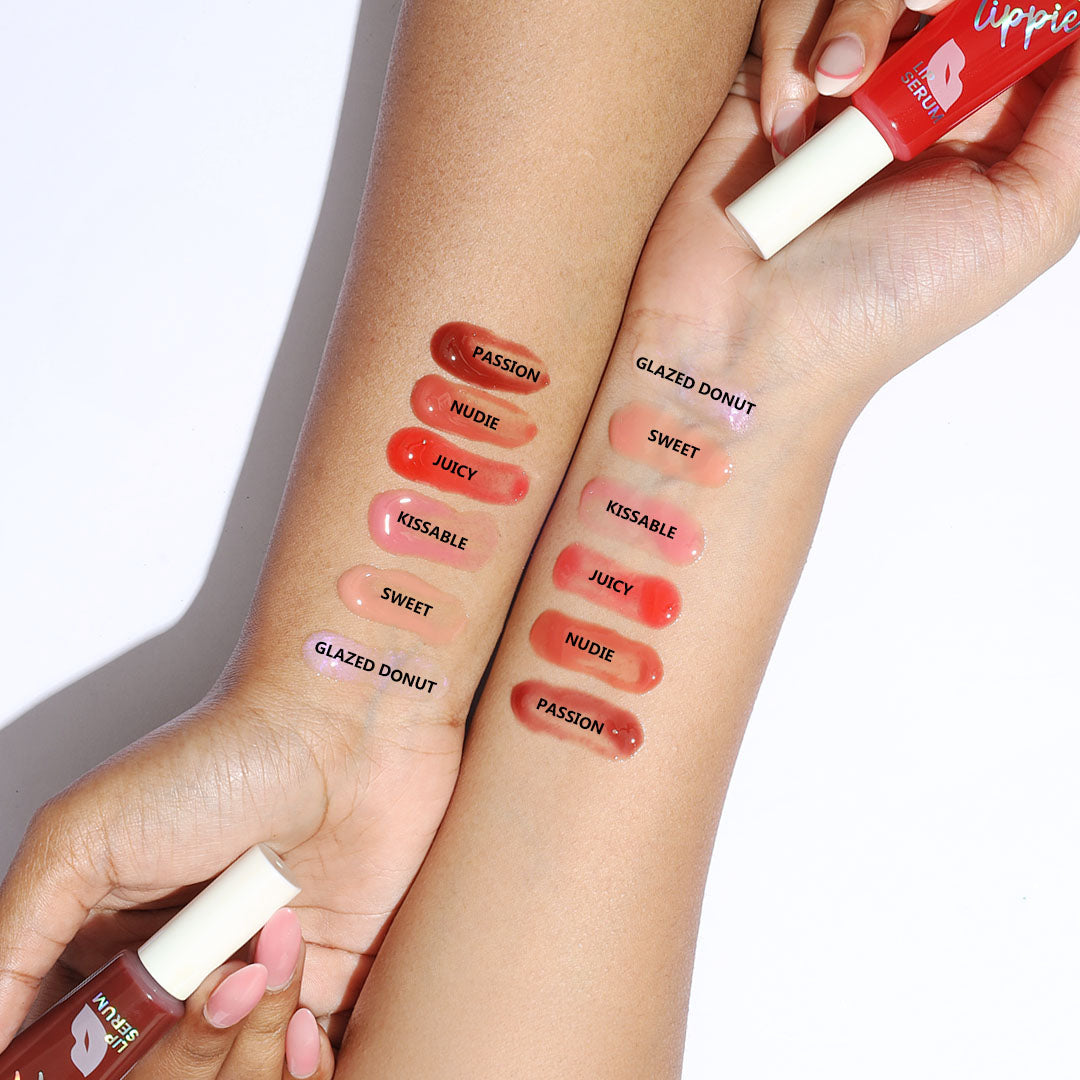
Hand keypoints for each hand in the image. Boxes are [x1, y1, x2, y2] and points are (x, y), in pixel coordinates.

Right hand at [0, 678, 464, 1056]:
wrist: (346, 728)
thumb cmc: (221, 757)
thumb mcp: (84, 835)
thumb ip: (16, 942)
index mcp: (106, 945)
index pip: (78, 1050)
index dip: (91, 1063)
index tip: (112, 1048)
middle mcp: (177, 974)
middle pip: (156, 1077)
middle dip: (183, 1051)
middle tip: (218, 978)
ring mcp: (252, 983)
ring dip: (250, 1046)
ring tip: (272, 954)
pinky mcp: (325, 983)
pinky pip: (305, 1070)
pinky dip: (303, 1067)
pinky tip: (308, 1022)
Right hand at [624, 0, 1079, 413]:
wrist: (745, 341)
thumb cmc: (881, 305)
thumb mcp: (1029, 218)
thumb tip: (1076, 25)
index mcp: (1000, 121)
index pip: (1028, 17)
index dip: (1018, 6)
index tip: (983, 18)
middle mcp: (924, 91)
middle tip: (921, 12)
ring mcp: (844, 82)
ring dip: (856, 16)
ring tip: (835, 91)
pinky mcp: (769, 76)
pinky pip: (787, 5)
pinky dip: (789, 52)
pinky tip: (785, 126)